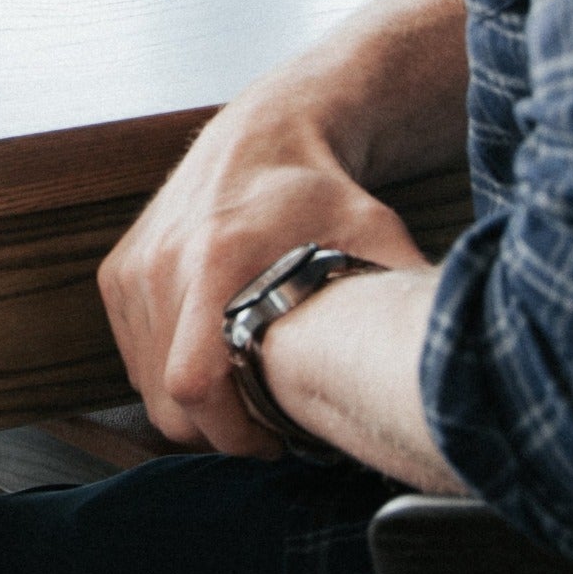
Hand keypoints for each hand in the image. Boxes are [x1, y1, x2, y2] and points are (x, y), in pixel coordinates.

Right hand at [99, 75, 426, 455]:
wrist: (263, 133)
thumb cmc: (319, 191)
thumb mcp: (375, 235)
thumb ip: (399, 291)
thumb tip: (455, 349)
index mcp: (219, 258)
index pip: (192, 383)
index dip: (232, 432)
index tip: (276, 440)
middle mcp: (163, 264)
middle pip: (166, 399)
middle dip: (217, 429)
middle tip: (266, 421)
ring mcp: (134, 269)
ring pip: (146, 383)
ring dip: (193, 402)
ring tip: (245, 383)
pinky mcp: (117, 273)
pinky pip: (134, 354)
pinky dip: (168, 369)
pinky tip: (215, 352)